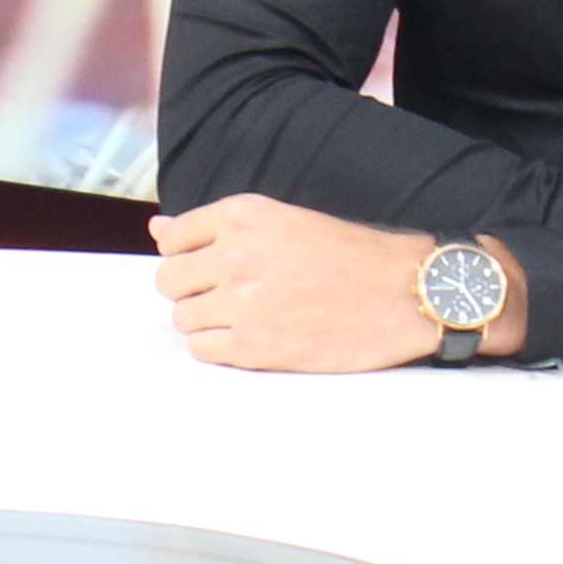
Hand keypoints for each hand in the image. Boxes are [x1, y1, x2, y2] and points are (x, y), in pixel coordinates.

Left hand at [145, 192, 511, 371]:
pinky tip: (252, 339)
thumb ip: (217, 227)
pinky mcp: (256, 345)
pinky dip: (220, 347)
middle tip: (229, 297)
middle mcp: (236, 253)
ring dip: (207, 321)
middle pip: (170, 280)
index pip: (173, 238)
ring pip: (183, 317)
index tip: (213, 267)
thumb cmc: (352, 256)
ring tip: (247, 318)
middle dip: (193, 290)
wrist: (404, 292)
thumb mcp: (283, 220)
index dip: (189, 257)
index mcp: (243, 214)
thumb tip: (158, 229)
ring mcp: (243, 301)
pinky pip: (203, 349)